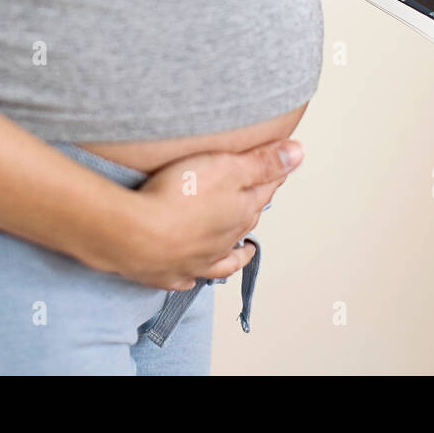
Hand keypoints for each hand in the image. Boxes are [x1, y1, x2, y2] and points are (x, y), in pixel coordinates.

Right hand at [103, 139, 303, 290]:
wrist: (135, 234)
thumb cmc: (178, 197)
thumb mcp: (226, 166)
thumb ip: (262, 162)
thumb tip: (298, 154)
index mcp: (239, 214)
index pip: (262, 193)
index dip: (269, 179)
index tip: (276, 171)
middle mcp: (223, 241)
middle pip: (244, 223)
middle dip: (251, 211)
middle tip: (255, 201)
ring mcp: (196, 261)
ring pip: (223, 257)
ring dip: (233, 251)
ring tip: (243, 248)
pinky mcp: (167, 273)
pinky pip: (187, 278)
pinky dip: (194, 276)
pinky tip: (193, 275)